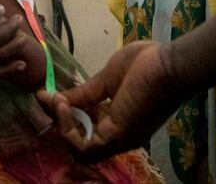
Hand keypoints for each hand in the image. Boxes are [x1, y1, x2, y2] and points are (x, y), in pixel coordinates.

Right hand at [36, 41, 184, 161]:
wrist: (170, 64)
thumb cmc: (145, 65)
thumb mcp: (106, 79)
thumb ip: (84, 93)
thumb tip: (55, 96)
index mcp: (117, 120)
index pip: (84, 128)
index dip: (64, 113)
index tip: (48, 93)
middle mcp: (117, 135)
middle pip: (79, 141)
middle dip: (58, 120)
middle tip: (46, 97)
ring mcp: (119, 138)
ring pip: (80, 151)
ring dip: (61, 126)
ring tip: (55, 101)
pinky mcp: (118, 137)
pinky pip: (84, 148)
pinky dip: (68, 130)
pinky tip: (63, 105)